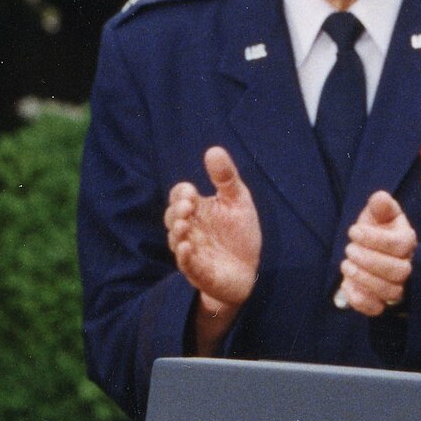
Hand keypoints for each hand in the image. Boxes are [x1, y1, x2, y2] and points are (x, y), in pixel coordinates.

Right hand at [166, 146, 260, 349]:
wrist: (248, 271)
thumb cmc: (239, 235)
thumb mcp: (238, 202)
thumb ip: (226, 178)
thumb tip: (214, 150)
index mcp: (197, 210)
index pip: (179, 196)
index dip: (182, 193)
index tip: (192, 193)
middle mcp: (189, 229)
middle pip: (172, 216)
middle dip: (177, 211)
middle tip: (189, 207)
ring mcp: (192, 250)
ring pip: (176, 240)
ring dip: (178, 232)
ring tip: (184, 224)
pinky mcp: (198, 271)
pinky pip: (186, 263)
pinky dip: (184, 256)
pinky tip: (187, 247)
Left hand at [337, 191, 418, 315]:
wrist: (371, 253)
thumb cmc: (376, 231)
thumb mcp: (378, 214)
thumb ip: (381, 205)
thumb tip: (380, 198)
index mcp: (406, 241)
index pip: (399, 244)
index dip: (374, 239)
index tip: (353, 231)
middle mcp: (406, 266)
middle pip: (398, 271)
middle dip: (369, 260)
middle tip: (349, 249)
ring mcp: (396, 286)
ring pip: (389, 291)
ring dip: (364, 278)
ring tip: (346, 265)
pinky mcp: (382, 302)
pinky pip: (376, 308)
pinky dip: (360, 299)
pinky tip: (346, 285)